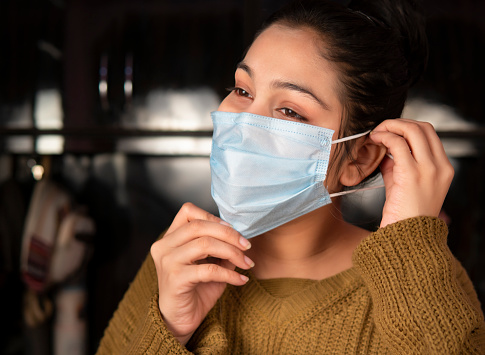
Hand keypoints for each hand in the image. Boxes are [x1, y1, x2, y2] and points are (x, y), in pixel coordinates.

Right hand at [150, 203, 252, 344]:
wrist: (180, 320)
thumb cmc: (196, 289)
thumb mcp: (211, 263)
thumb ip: (221, 247)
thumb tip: (241, 237)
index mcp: (170, 238)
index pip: (187, 211)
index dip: (212, 217)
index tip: (232, 230)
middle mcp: (164, 246)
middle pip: (198, 226)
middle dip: (228, 234)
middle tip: (247, 246)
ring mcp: (167, 262)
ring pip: (204, 244)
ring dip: (232, 253)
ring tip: (246, 263)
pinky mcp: (175, 279)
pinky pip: (208, 270)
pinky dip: (229, 274)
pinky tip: (241, 280)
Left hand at [369, 119, 453, 227]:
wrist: (408, 238)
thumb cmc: (404, 215)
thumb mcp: (404, 185)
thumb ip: (397, 166)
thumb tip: (384, 151)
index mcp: (443, 168)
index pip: (430, 134)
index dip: (408, 127)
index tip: (390, 131)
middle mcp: (440, 167)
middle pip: (423, 127)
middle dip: (399, 122)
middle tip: (381, 129)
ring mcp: (429, 170)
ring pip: (412, 130)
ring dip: (391, 126)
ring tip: (376, 133)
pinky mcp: (412, 174)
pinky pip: (398, 143)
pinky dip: (385, 136)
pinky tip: (375, 140)